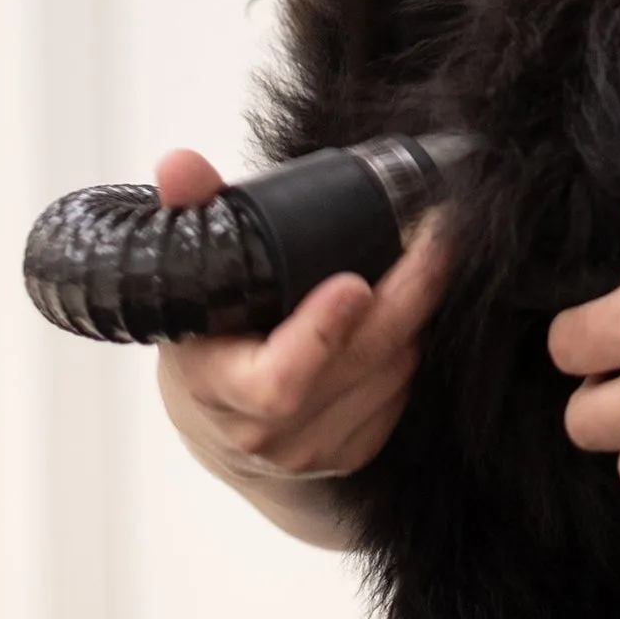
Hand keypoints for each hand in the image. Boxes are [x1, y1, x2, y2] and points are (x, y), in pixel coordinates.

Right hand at [154, 149, 448, 503]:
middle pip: (357, 364)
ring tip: (428, 259)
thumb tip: (180, 165)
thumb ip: (189, 216)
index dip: (320, 334)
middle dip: (406, 295)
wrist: (220, 422)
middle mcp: (268, 432)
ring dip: (416, 316)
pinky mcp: (353, 453)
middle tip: (438, 237)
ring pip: (391, 373)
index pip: (278, 379)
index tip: (353, 282)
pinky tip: (409, 309)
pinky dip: (412, 346)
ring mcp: (314, 449)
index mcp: (219, 387)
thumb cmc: (209, 339)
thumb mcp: (187, 280)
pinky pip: (402, 393)